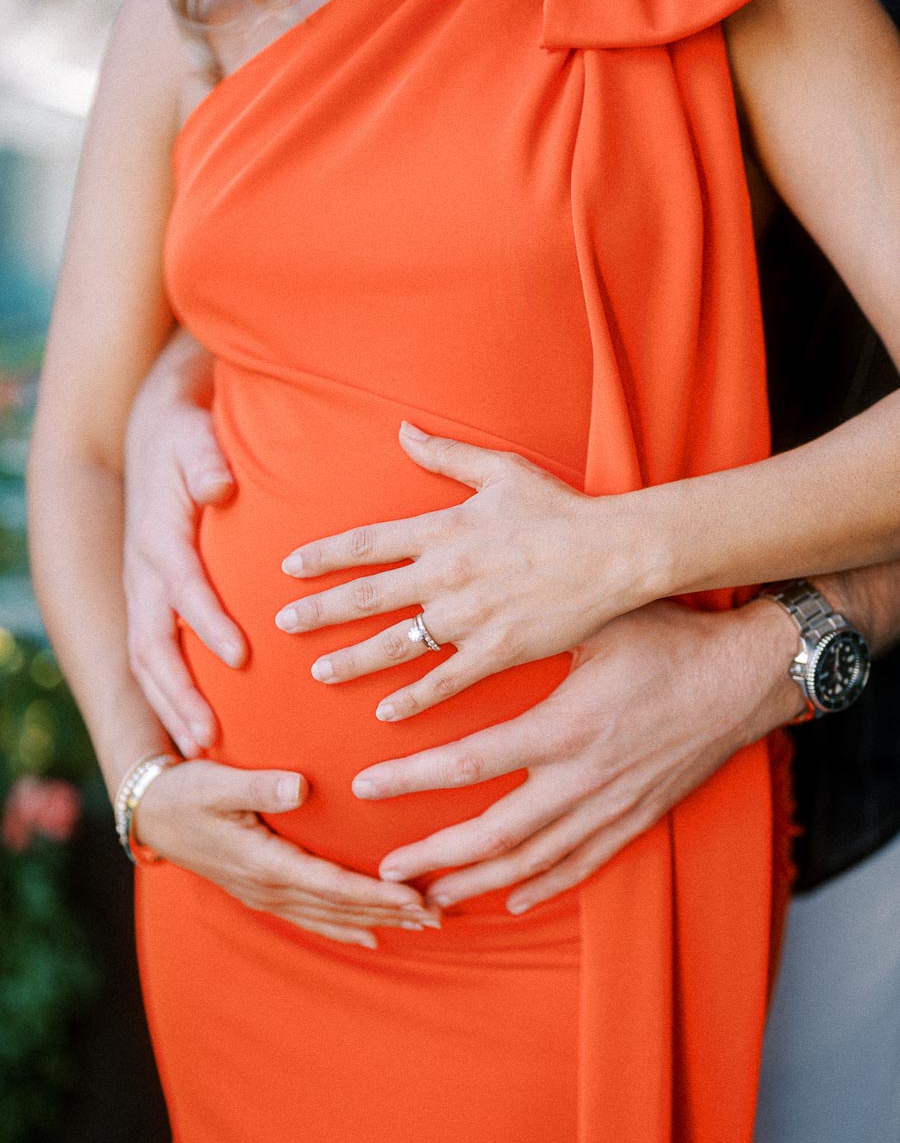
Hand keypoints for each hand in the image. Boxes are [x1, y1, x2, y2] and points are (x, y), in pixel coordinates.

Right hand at [124, 334, 246, 756]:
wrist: (153, 432)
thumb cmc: (185, 437)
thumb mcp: (194, 435)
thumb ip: (207, 460)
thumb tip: (220, 486)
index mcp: (159, 539)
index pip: (183, 589)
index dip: (210, 624)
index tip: (242, 658)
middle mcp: (145, 574)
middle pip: (152, 646)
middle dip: (179, 694)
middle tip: (211, 738)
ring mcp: (144, 593)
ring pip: (148, 661)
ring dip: (172, 706)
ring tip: (205, 749)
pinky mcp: (153, 602)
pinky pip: (155, 656)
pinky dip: (170, 695)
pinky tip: (200, 728)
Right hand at [135, 760, 439, 947]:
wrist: (150, 813)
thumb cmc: (187, 790)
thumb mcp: (218, 781)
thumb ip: (260, 787)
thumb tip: (300, 788)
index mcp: (264, 862)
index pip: (333, 884)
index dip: (377, 893)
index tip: (416, 896)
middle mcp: (268, 887)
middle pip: (341, 906)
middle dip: (392, 912)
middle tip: (440, 915)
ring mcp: (265, 894)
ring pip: (331, 916)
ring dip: (378, 921)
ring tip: (421, 925)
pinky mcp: (263, 892)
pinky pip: (312, 917)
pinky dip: (346, 927)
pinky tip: (372, 936)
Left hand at [277, 423, 646, 720]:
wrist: (612, 553)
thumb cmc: (559, 509)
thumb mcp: (500, 471)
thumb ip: (445, 455)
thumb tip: (403, 429)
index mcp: (443, 529)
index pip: (367, 543)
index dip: (324, 555)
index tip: (288, 567)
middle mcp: (446, 574)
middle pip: (367, 595)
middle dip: (320, 610)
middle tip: (282, 624)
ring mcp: (469, 616)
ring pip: (396, 642)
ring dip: (353, 659)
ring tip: (320, 672)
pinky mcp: (497, 650)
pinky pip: (445, 680)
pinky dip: (413, 698)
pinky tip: (384, 713)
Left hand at [344, 599, 801, 912]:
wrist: (747, 677)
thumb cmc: (670, 639)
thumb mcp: (593, 625)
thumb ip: (529, 637)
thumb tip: (461, 628)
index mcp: (564, 727)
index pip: (469, 763)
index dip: (412, 779)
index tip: (367, 786)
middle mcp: (583, 779)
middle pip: (493, 834)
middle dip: (435, 857)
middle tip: (386, 873)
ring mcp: (612, 806)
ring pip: (534, 861)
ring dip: (479, 883)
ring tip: (432, 898)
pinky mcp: (638, 818)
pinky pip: (584, 864)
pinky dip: (545, 885)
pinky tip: (513, 900)